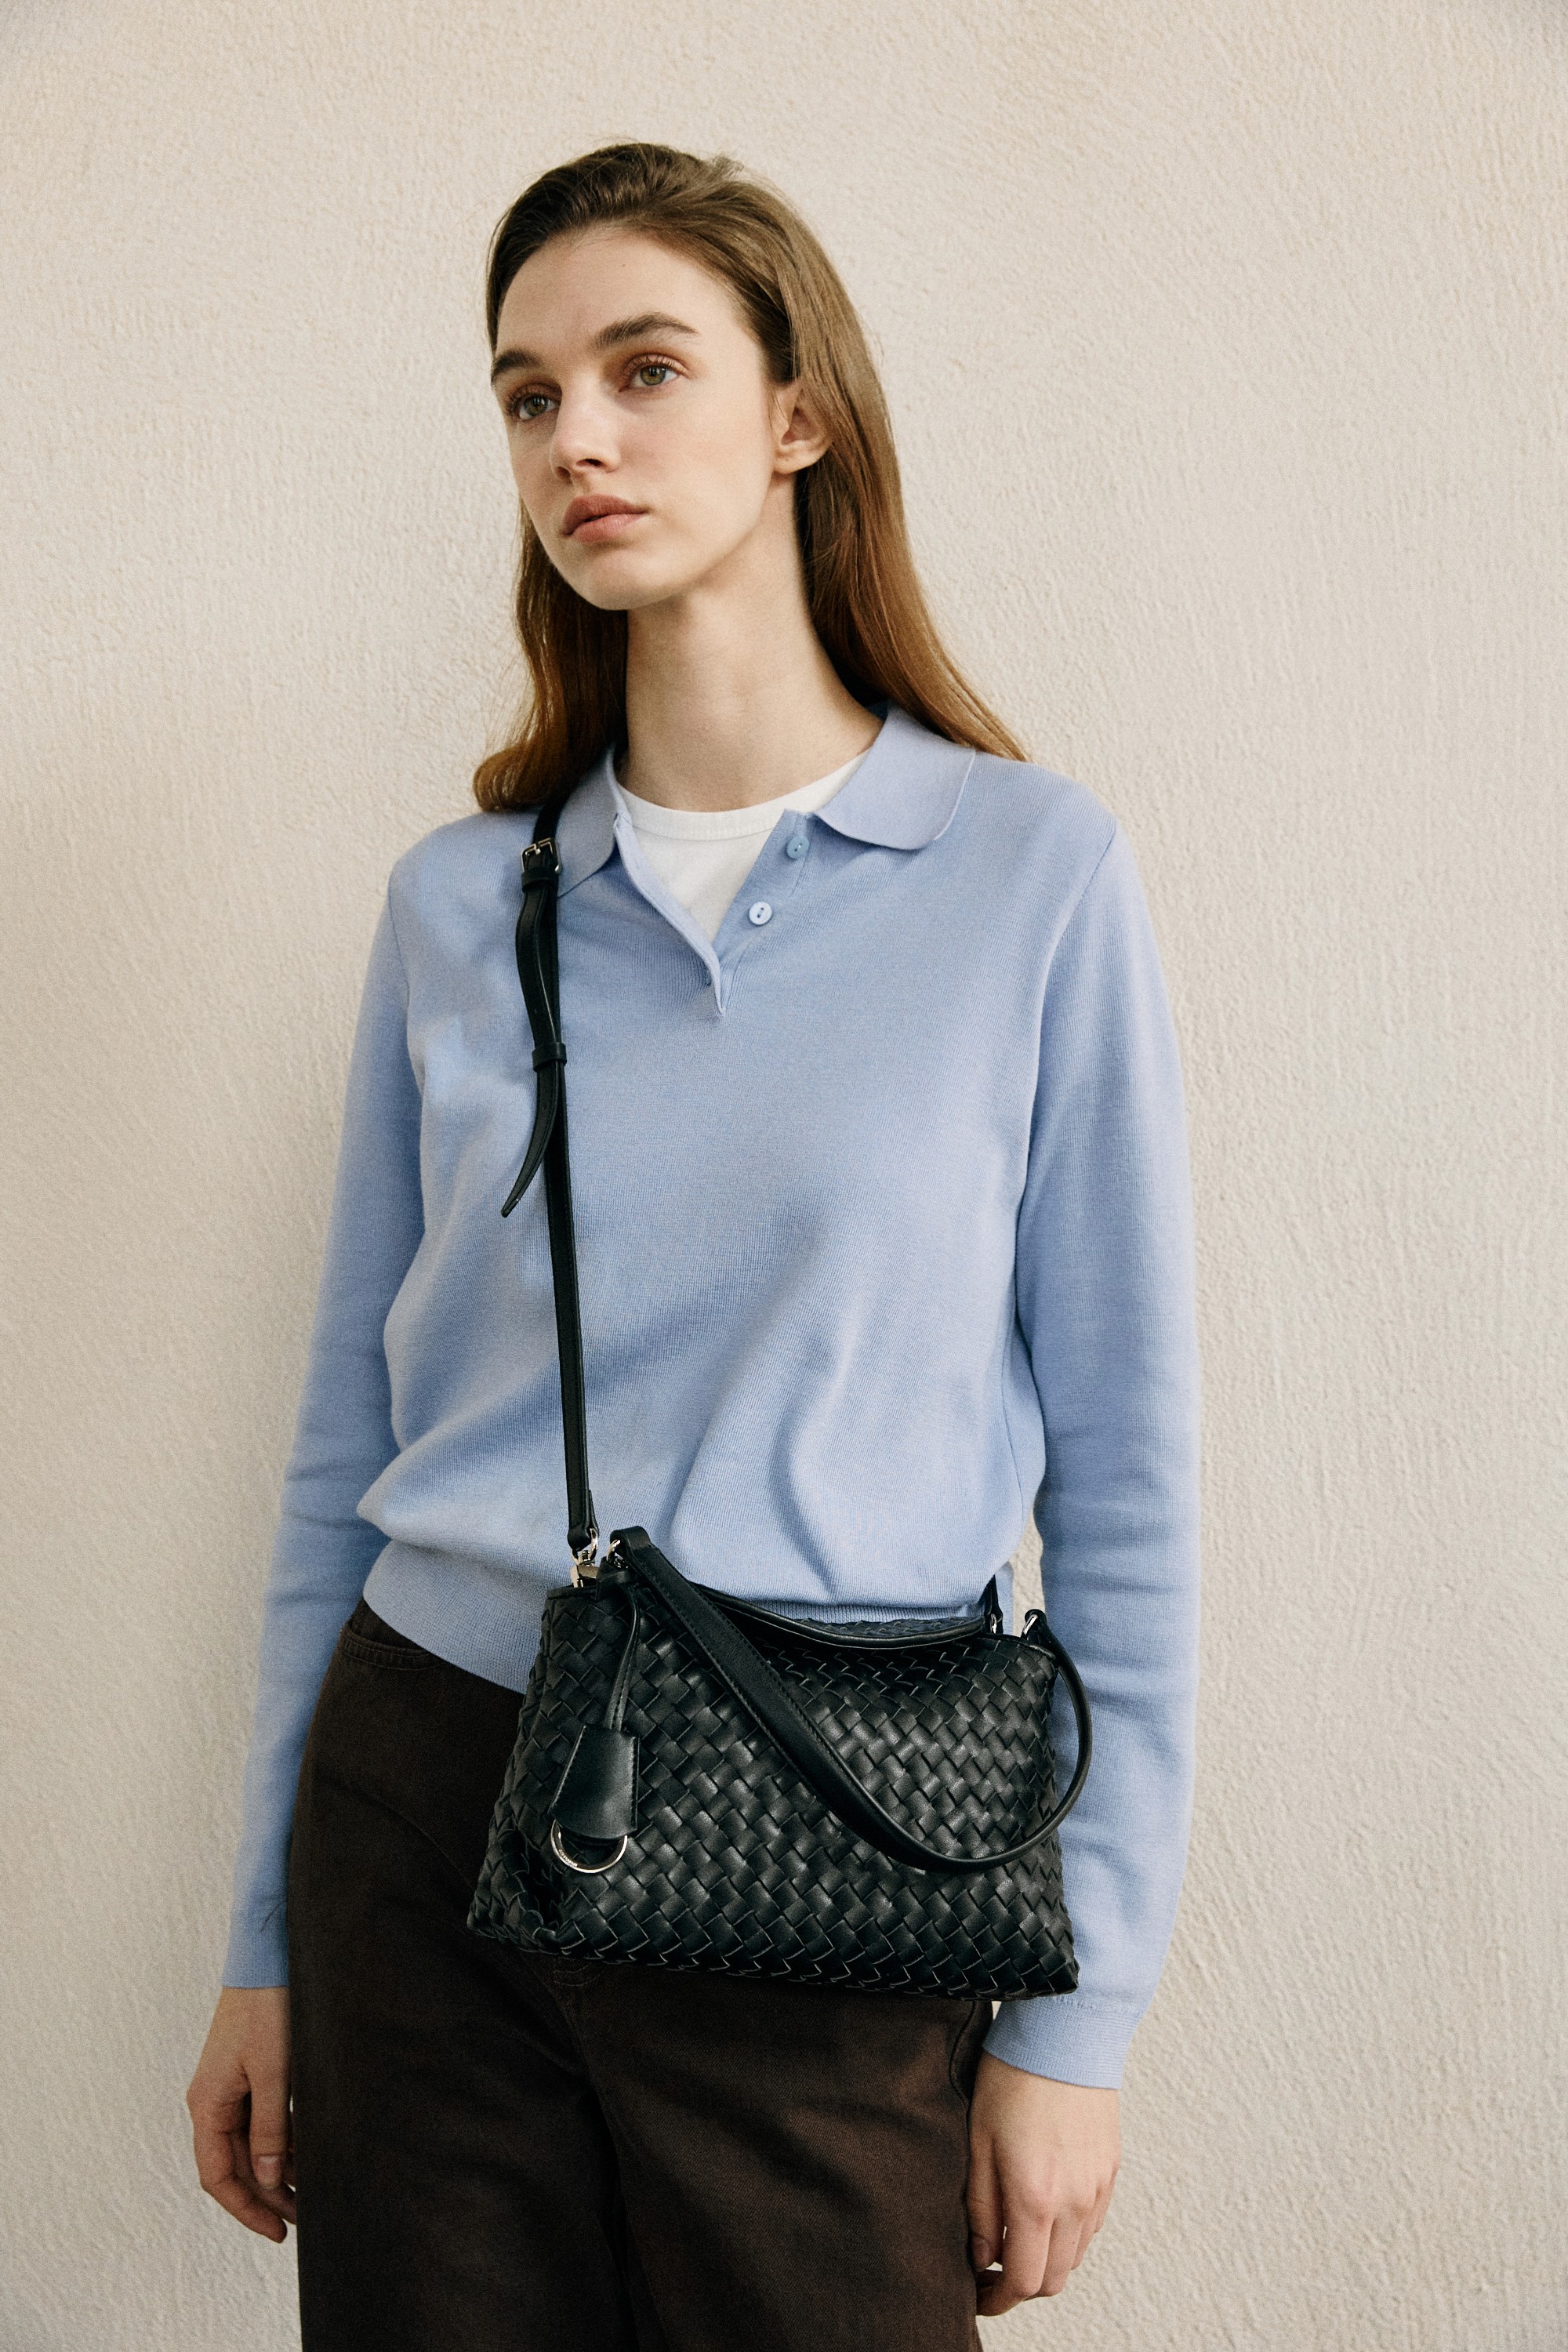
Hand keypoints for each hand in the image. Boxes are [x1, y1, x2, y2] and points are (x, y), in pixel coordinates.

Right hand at [185, 1986, 294, 2240]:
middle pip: (235, 2165)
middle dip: (266, 2196)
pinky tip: (304, 2155)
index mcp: (208, 2105)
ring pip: (248, 2145)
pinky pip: (258, 2122)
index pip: (218, 2176)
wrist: (268, 1956)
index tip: (277, 2231)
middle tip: (303, 2218)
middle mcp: (212, 2102)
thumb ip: (271, 2128)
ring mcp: (228, 2088)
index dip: (246, 2208)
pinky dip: (280, 2143)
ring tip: (309, 2193)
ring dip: (275, 2172)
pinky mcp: (247, 2074)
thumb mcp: (274, 2071)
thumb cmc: (268, 2008)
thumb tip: (270, 2179)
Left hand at [965, 2052, 1119, 2313]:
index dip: (998, 2299)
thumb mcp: (978, 2142)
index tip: (979, 2293)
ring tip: (1016, 2235)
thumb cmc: (1013, 2079)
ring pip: (1075, 2255)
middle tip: (992, 2269)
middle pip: (1054, 2278)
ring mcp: (1098, 2187)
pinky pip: (1092, 2224)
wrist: (1064, 2032)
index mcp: (1036, 2197)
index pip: (1025, 2281)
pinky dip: (1068, 2233)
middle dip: (1022, 2284)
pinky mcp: (1111, 2170)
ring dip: (1047, 2259)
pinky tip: (1045, 2208)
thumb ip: (981, 2208)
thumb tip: (982, 2257)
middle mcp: (1075, 2201)